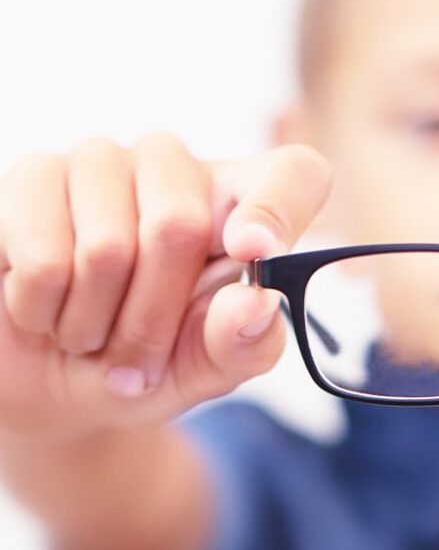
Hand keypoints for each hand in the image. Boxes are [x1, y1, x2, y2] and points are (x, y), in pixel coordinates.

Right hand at [0, 133, 332, 438]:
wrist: (53, 385)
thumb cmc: (147, 367)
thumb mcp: (205, 371)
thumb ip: (244, 345)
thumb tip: (258, 304)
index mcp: (245, 208)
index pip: (296, 175)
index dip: (278, 208)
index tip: (254, 252)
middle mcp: (177, 170)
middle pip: (179, 225)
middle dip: (153, 320)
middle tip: (139, 357)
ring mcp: (102, 164)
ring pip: (107, 247)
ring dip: (96, 324)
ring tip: (91, 333)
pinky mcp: (31, 177)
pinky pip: (44, 257)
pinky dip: (44, 311)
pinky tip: (44, 309)